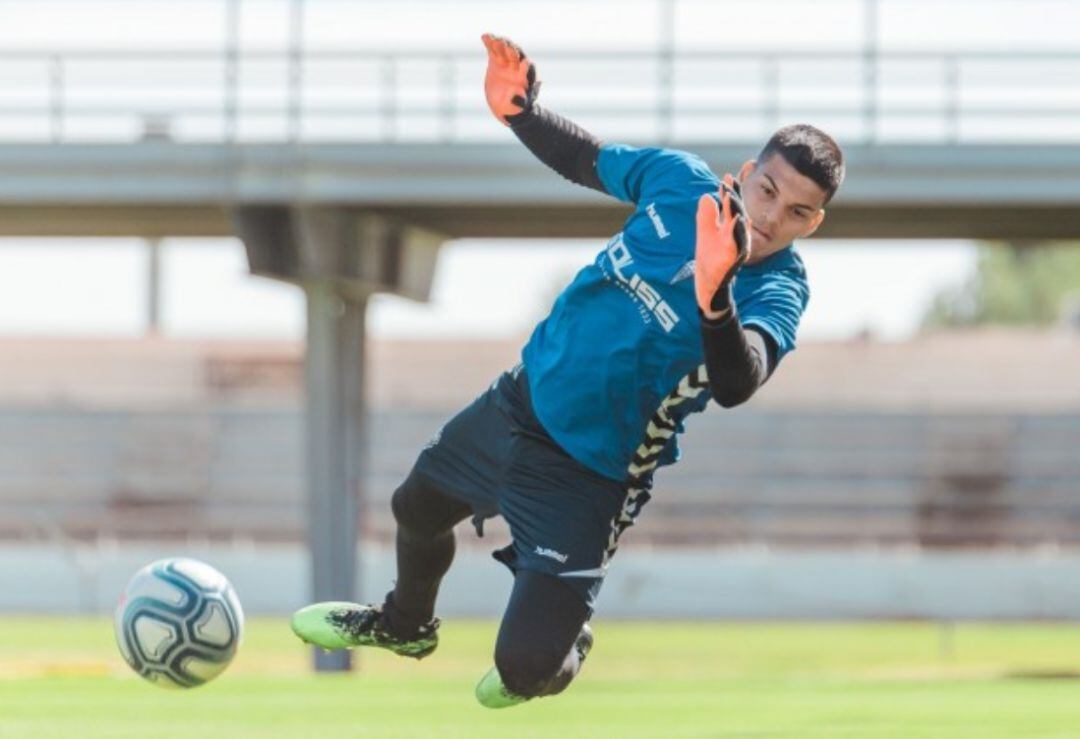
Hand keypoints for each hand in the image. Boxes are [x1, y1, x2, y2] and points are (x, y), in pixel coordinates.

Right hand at [481, 33, 539, 125]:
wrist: (504, 105)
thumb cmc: (514, 109)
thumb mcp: (515, 109)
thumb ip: (518, 102)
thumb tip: (517, 93)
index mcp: (526, 79)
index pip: (528, 70)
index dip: (526, 67)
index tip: (524, 63)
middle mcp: (518, 68)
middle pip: (516, 57)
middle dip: (512, 52)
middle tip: (508, 47)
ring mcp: (506, 63)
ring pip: (505, 51)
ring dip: (501, 45)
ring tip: (495, 40)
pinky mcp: (496, 61)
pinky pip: (493, 50)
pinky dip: (490, 43)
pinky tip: (485, 36)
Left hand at [695, 174, 751, 319]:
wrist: (708, 288)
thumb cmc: (710, 262)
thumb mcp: (705, 235)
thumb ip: (706, 216)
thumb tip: (707, 195)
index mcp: (731, 229)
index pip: (733, 207)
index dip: (730, 192)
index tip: (726, 177)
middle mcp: (739, 236)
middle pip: (739, 212)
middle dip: (734, 196)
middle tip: (727, 182)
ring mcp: (739, 247)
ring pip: (742, 225)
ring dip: (737, 209)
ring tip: (730, 195)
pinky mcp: (737, 259)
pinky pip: (741, 243)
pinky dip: (740, 230)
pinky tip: (737, 219)